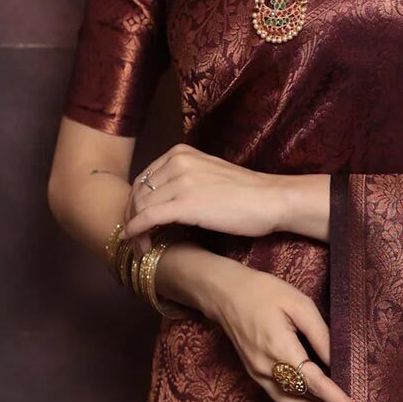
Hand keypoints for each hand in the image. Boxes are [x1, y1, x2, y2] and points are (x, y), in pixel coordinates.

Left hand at [120, 144, 284, 253]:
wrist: (270, 199)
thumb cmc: (246, 193)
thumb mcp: (208, 173)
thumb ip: (184, 179)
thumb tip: (161, 201)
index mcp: (180, 153)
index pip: (143, 180)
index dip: (135, 204)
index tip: (137, 223)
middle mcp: (176, 162)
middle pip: (137, 194)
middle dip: (132, 219)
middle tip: (136, 240)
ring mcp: (180, 182)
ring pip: (140, 208)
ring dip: (135, 231)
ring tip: (142, 248)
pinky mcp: (185, 204)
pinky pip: (148, 218)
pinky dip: (137, 232)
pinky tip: (138, 245)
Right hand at [200, 254, 364, 401]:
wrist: (225, 294)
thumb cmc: (264, 293)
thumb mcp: (299, 304)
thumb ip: (321, 334)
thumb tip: (338, 361)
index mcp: (280, 350)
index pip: (315, 385)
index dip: (339, 401)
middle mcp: (266, 370)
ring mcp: (258, 376)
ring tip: (339, 401)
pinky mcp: (254, 375)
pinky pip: (281, 397)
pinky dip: (301, 400)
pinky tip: (317, 391)